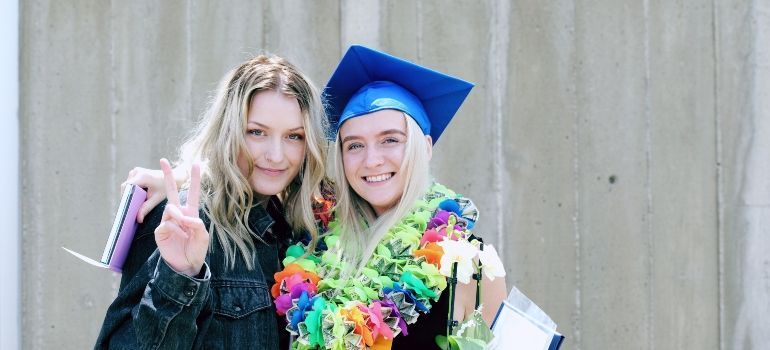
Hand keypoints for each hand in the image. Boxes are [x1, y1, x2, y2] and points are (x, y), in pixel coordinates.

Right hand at [123, 165, 188, 222]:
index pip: (127, 187)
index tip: (126, 208)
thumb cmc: (166, 187)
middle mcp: (137, 171)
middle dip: (127, 198)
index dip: (125, 198)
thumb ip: (146, 208)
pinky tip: (137, 198)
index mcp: (142, 176)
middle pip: (125, 187)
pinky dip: (132, 190)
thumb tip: (138, 219)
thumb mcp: (157, 198)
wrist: (174, 177)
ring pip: (127, 185)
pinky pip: (130, 183)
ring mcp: (136, 170)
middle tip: (130, 209)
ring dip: (130, 194)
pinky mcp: (136, 172)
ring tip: (134, 204)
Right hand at [154, 158, 208, 276]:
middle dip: (167, 176)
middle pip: (172, 192)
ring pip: (170, 209)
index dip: (194, 179)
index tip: (195, 163)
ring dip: (179, 218)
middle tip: (163, 160)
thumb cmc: (196, 249)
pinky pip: (167, 223)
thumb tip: (183, 216)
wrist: (186, 264)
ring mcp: (168, 221)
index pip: (193, 192)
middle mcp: (178, 214)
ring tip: (185, 230)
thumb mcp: (202, 236)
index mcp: (191, 212)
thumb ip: (196, 223)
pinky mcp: (160, 230)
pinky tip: (181, 236)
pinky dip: (176, 229)